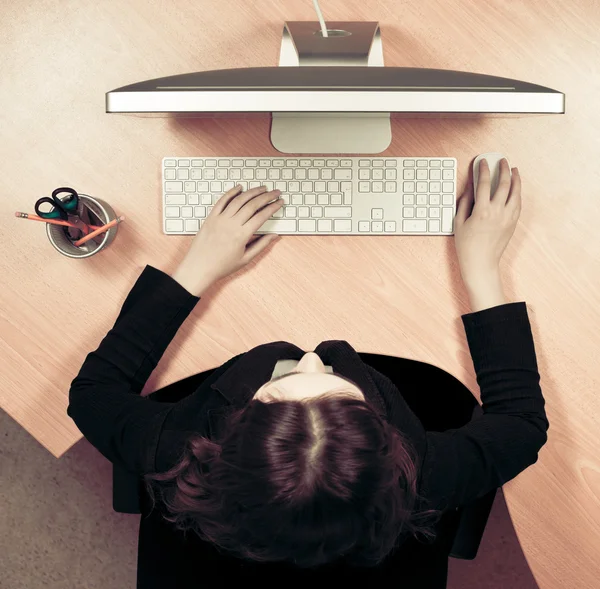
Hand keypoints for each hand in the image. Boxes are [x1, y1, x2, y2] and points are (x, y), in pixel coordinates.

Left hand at [174, 185, 283, 290]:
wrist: (199, 268)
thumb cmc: (221, 266)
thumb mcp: (245, 259)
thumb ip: (261, 245)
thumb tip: (274, 236)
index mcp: (241, 236)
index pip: (262, 216)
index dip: (273, 207)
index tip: (280, 202)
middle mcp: (231, 224)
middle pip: (252, 204)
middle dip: (267, 196)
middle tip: (275, 192)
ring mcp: (220, 219)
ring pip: (239, 200)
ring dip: (252, 192)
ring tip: (262, 188)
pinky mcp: (211, 217)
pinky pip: (222, 201)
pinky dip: (231, 192)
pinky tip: (239, 188)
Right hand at [454, 158, 521, 285]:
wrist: (481, 263)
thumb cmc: (467, 245)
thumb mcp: (459, 222)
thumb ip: (465, 202)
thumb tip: (470, 187)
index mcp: (481, 210)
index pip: (484, 183)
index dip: (483, 170)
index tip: (483, 162)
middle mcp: (497, 211)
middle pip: (504, 184)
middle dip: (503, 169)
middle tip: (502, 161)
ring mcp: (508, 217)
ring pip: (516, 192)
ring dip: (516, 179)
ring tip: (514, 170)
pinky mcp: (513, 223)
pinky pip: (518, 203)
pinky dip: (517, 193)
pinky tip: (516, 188)